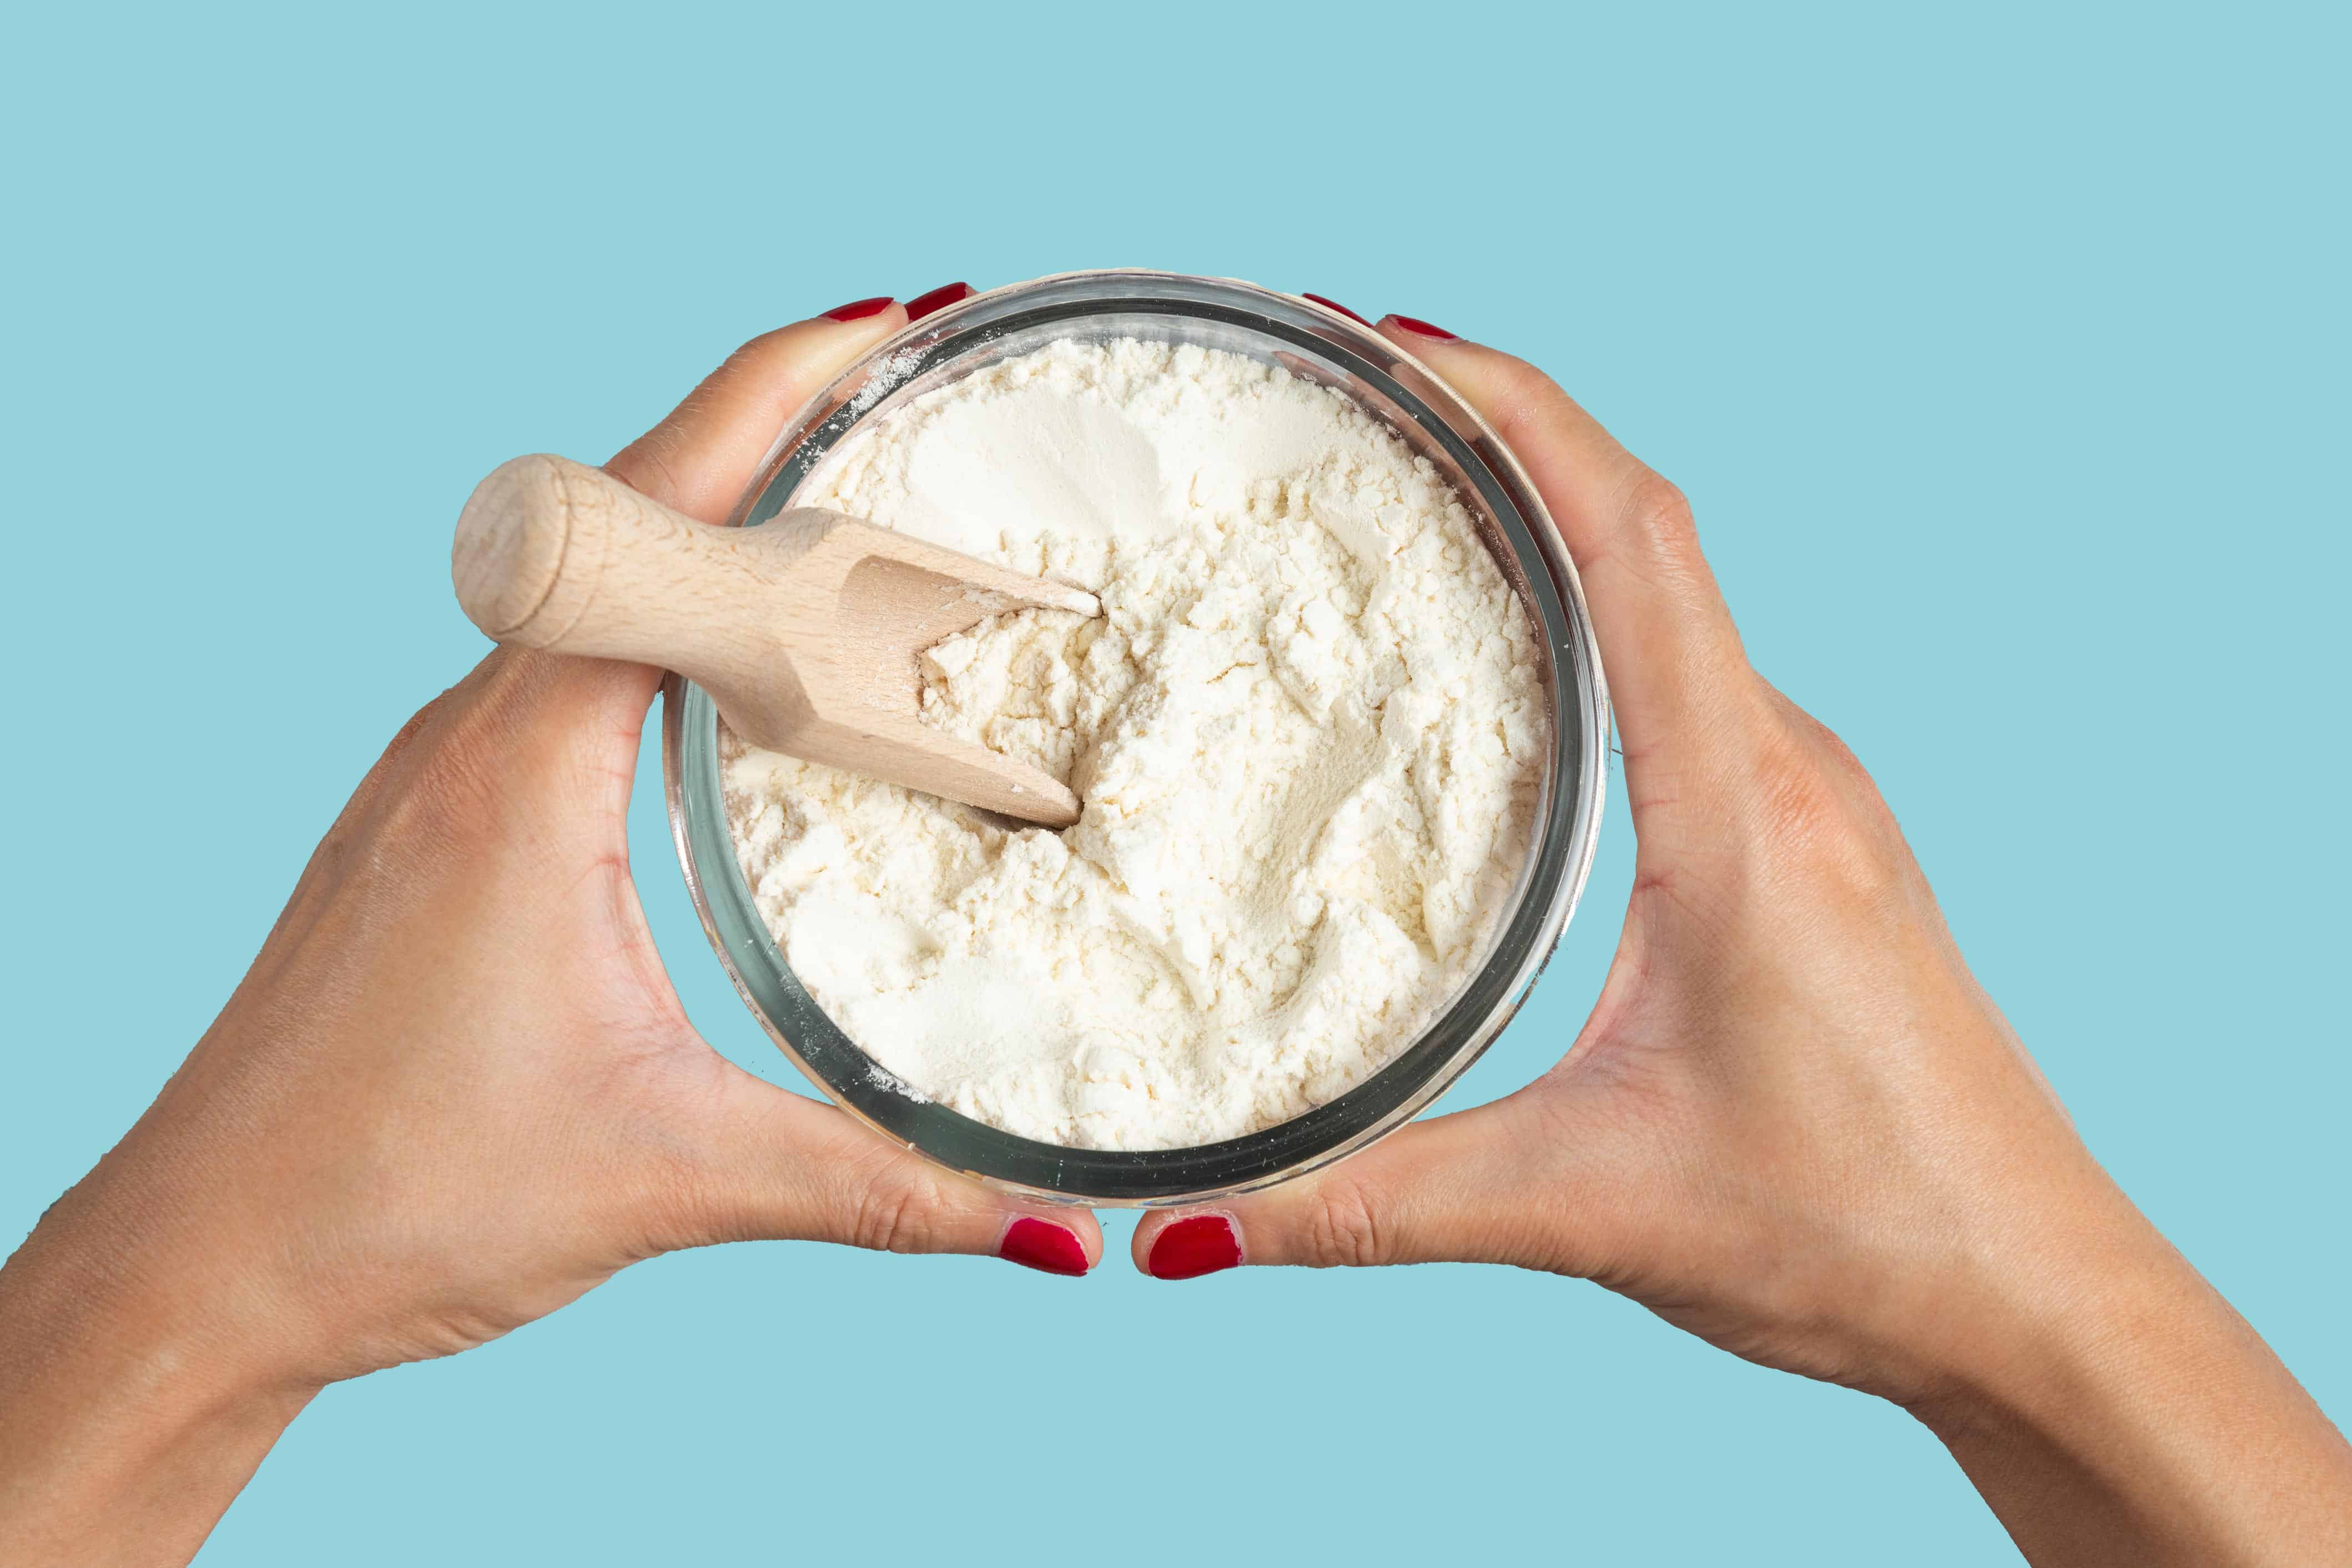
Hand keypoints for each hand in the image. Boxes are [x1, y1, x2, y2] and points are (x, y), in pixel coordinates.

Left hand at [0, 296, 1100, 1567]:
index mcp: (523, 769)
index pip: (661, 518)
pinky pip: (565, 663)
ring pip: (594, 585)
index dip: (778, 395)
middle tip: (920, 393)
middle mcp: (471, 738)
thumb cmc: (384, 1199)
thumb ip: (869, 1184)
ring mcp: (441, 774)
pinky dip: (668, 620)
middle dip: (779, 432)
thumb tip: (1044, 1229)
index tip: (892, 324)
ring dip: (718, 527)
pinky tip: (735, 670)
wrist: (198, 1264)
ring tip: (853, 507)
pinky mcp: (436, 823)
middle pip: (632, 515)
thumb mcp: (664, 1177)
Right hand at [1132, 314, 2351, 1564]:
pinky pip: (1694, 675)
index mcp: (1743, 809)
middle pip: (1650, 531)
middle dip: (1507, 432)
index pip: (1635, 541)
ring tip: (1417, 489)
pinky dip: (1599, 616)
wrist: (2035, 1296)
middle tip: (1360, 392)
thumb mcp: (1588, 1206)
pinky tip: (1519, 658)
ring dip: (1558, 519)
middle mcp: (1789, 769)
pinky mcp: (1811, 843)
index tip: (1396, 345)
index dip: (1519, 412)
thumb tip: (1183, 1232)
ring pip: (1677, 601)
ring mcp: (1811, 799)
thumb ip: (1374, 1208)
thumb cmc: (1859, 1229)